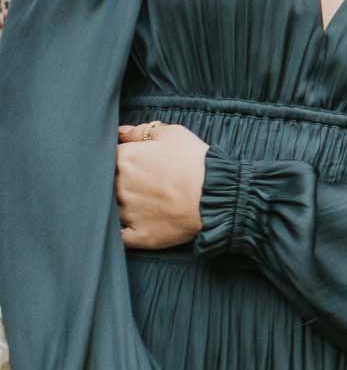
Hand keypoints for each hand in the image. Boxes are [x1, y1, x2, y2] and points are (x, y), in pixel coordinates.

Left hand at [116, 123, 208, 248]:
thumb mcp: (174, 134)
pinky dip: (125, 233)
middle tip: (143, 183)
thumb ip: (142, 131)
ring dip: (123, 207)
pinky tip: (137, 226)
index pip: (106, 158)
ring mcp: (126, 213)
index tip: (133, 164)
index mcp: (124, 159)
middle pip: (107, 184)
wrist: (218, 194)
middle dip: (120, 183)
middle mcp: (119, 186)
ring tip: (147, 204)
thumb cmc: (197, 161)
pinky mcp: (137, 235)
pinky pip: (120, 238)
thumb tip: (122, 132)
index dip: (120, 161)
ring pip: (113, 210)